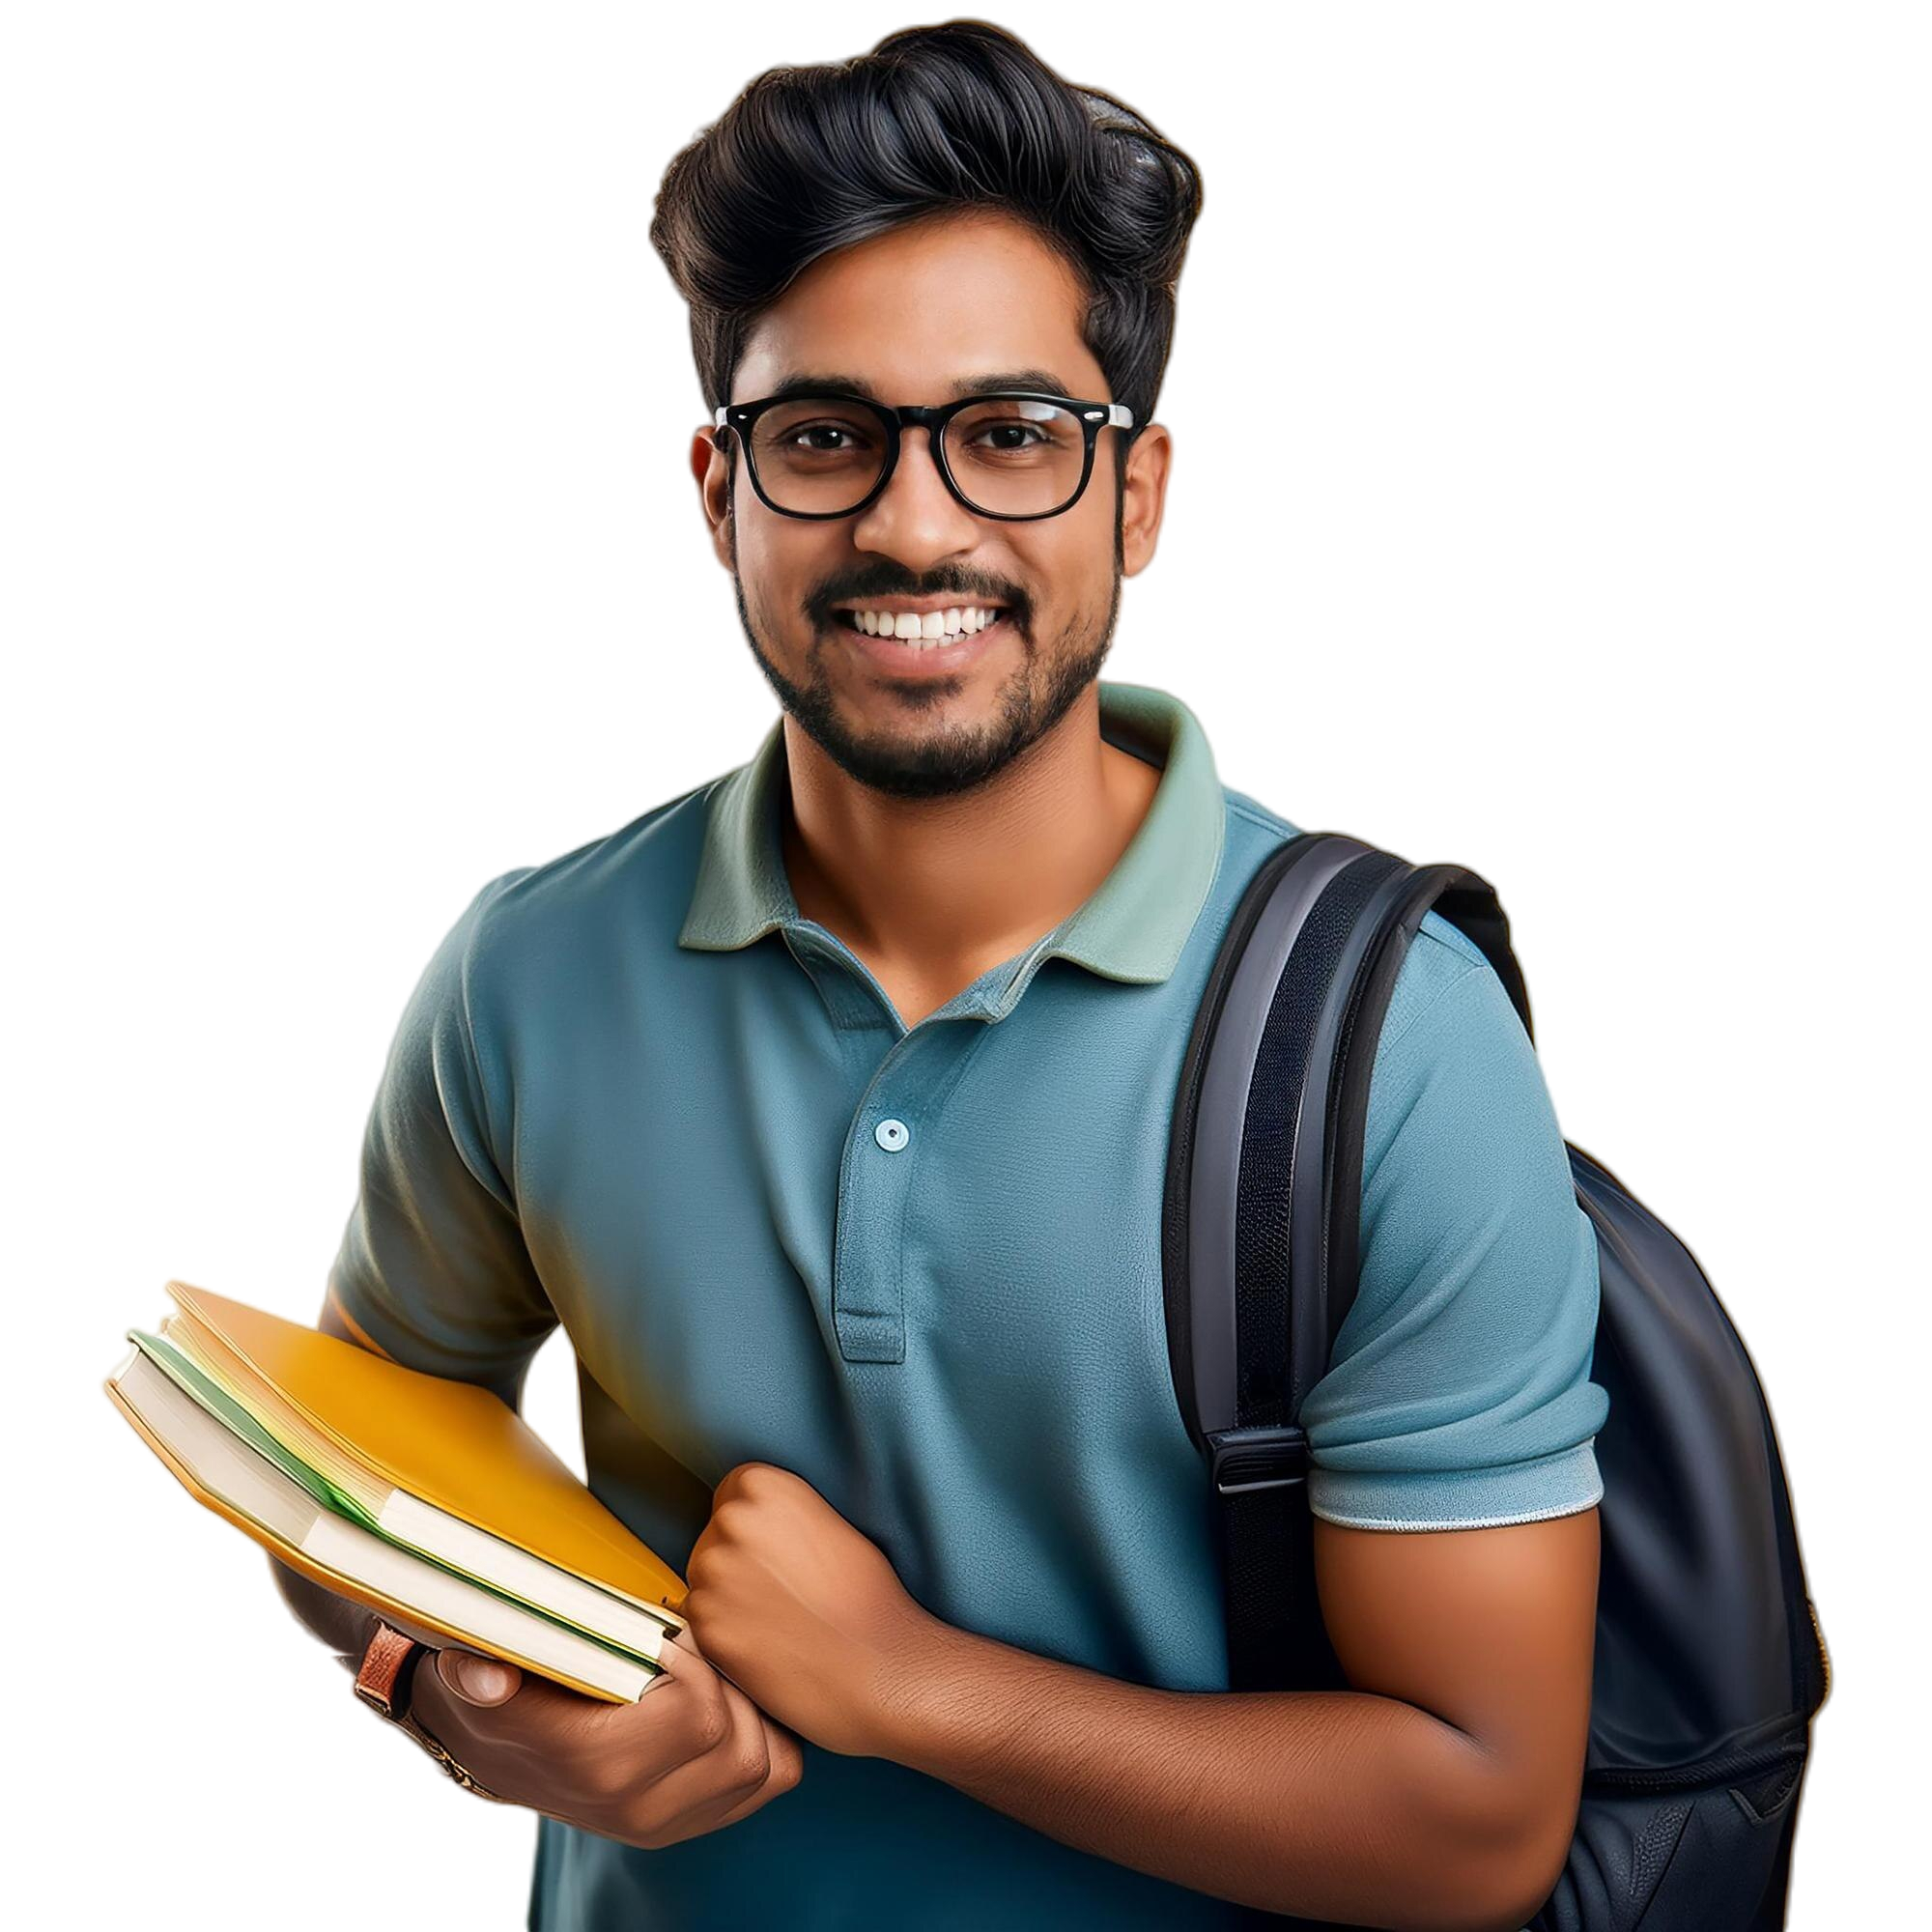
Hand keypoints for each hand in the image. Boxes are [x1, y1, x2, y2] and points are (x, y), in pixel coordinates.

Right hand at [403, 1623, 803, 1849]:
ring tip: (713, 1671)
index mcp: (596, 1766)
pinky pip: (771, 1780)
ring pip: (766, 1763)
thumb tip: (486, 1676)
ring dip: (755, 1708)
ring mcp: (668, 1824)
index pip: (699, 1713)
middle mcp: (637, 1810)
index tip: (669, 1630)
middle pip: (742, 1740)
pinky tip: (732, 1701)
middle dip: (730, 1680)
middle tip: (699, 1646)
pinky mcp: (691, 1822)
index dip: (698, 1657)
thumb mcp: (473, 1674)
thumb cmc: (497, 1694)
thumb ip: (478, 1676)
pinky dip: (769, 1734)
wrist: (490, 1746)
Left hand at [679, 1461, 937, 1757]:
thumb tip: (759, 1526)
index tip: (776, 1549)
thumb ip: (783, 1517)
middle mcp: (732, 1520)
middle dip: (737, 1559)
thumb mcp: (830, 1525)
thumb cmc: (868, 1599)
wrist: (878, 1668)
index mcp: (765, 1485)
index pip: (733, 1491)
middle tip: (779, 1589)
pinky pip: (701, 1621)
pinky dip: (724, 1633)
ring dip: (727, 1597)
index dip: (754, 1523)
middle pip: (714, 1534)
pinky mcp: (704, 1625)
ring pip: (705, 1579)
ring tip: (777, 1619)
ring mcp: (713, 1572)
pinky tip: (765, 1643)